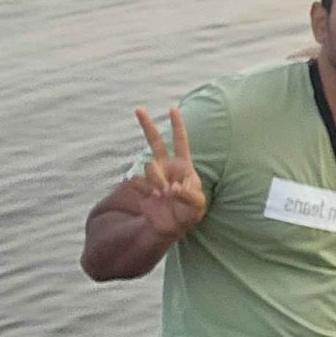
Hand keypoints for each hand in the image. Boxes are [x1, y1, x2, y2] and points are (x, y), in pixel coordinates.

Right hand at [132, 107, 208, 234]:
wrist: (171, 227)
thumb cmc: (189, 214)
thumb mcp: (197, 206)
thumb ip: (188, 195)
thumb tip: (171, 188)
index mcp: (183, 166)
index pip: (181, 142)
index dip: (177, 126)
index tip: (173, 109)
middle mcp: (166, 167)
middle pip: (155, 142)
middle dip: (147, 125)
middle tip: (138, 109)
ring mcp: (153, 176)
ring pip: (149, 166)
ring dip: (157, 179)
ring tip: (164, 194)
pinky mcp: (141, 186)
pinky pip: (137, 180)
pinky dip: (146, 189)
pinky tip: (153, 197)